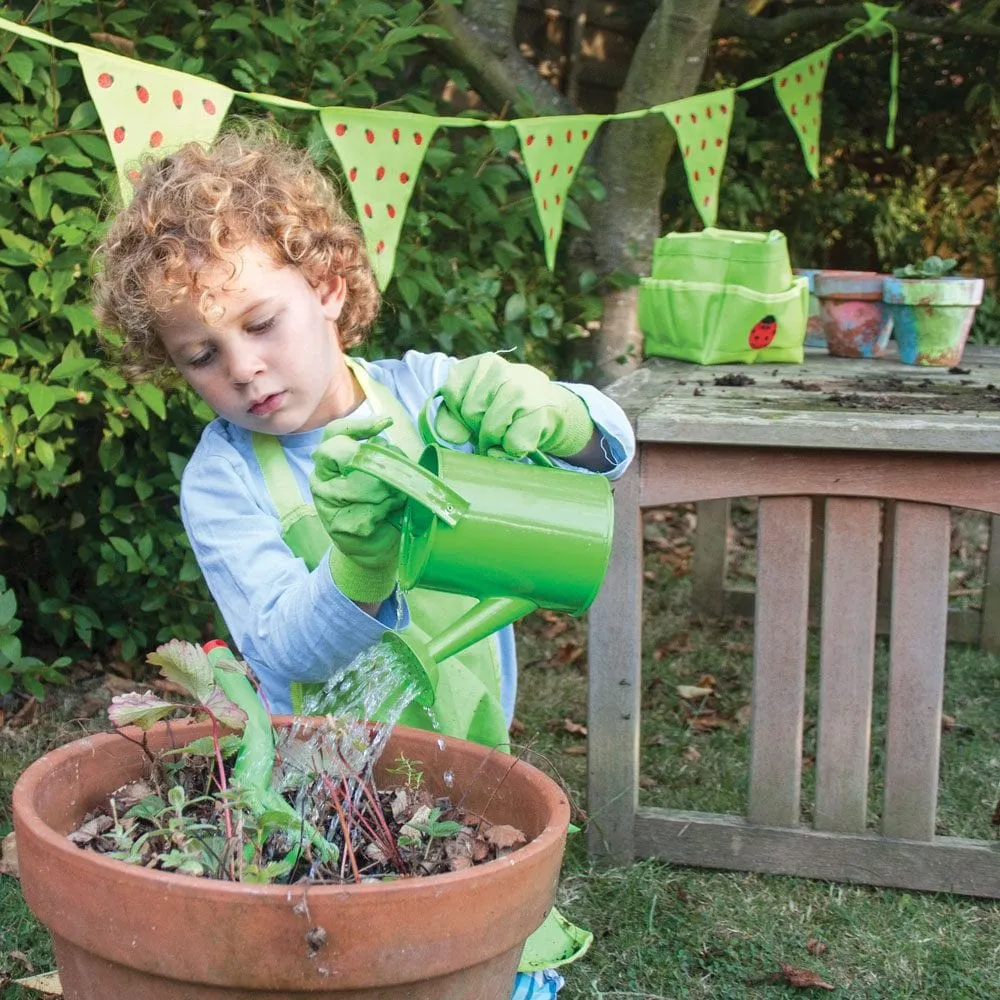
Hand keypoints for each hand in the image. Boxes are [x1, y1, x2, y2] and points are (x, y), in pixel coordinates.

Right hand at [309, 415, 406, 603]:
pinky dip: (388, 512)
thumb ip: (380, 454)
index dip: (360, 425)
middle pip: (351, 455)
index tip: (386, 424)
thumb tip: (388, 433)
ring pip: (364, 485)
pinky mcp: (339, 525)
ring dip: (390, 492)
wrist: (376, 547)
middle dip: (381, 464)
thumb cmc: (379, 504)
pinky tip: (388, 516)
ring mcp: (326, 503)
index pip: (335, 433)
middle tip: (396, 477)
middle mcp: (321, 479)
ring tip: (395, 500)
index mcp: (328, 461)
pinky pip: (371, 511)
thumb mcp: (380, 473)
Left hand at [435, 353, 593, 458]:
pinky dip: (513, 451)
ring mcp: (523, 390)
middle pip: (470, 413)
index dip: (459, 411)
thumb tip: (449, 437)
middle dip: (478, 427)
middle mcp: (503, 371)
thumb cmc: (503, 409)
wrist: (552, 409)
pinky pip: (512, 445)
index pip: (452, 392)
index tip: (477, 411)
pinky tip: (522, 436)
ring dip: (496, 442)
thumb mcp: (473, 404)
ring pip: (491, 430)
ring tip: (507, 432)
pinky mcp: (539, 413)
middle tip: (495, 424)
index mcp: (482, 362)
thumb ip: (450, 417)